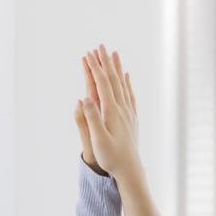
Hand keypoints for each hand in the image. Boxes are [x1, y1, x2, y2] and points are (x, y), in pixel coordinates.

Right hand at [75, 45, 140, 180]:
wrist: (131, 170)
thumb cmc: (111, 158)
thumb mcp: (98, 140)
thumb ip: (91, 119)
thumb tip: (84, 98)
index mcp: (111, 112)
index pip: (102, 84)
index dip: (95, 68)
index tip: (87, 54)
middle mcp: (122, 109)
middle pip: (113, 80)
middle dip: (106, 62)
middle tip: (100, 46)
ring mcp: (128, 113)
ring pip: (122, 84)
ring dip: (117, 68)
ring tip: (114, 54)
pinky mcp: (131, 118)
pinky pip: (129, 95)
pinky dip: (126, 83)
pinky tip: (125, 77)